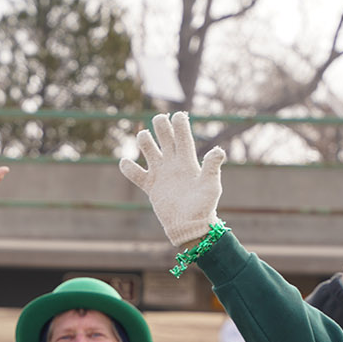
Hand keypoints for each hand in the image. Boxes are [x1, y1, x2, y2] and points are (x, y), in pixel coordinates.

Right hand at [118, 111, 224, 248]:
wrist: (191, 226)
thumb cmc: (204, 207)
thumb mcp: (210, 186)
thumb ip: (212, 167)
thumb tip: (218, 150)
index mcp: (188, 162)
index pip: (183, 138)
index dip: (180, 125)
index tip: (178, 115)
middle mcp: (174, 165)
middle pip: (165, 139)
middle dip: (161, 127)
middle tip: (159, 119)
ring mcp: (161, 174)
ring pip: (150, 151)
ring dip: (145, 142)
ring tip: (143, 137)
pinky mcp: (151, 187)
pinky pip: (137, 175)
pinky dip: (129, 169)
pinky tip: (124, 162)